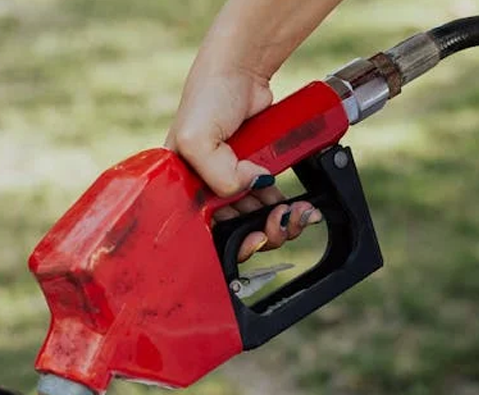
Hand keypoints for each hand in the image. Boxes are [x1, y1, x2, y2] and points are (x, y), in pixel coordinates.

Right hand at [165, 65, 320, 261]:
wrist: (241, 69)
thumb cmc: (207, 97)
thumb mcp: (196, 140)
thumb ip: (219, 177)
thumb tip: (254, 188)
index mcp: (185, 186)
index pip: (206, 231)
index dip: (232, 240)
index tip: (254, 237)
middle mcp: (207, 188)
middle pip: (236, 230)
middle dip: (262, 232)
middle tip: (278, 222)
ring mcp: (234, 180)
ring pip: (257, 220)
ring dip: (278, 222)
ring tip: (292, 211)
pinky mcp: (257, 171)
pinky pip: (272, 200)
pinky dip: (285, 206)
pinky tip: (294, 203)